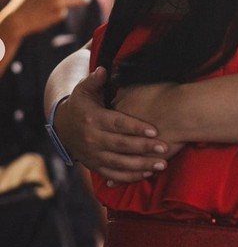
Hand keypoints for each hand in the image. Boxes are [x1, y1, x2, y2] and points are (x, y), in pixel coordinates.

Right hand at [55, 66, 173, 183]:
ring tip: (161, 164)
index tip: (155, 130)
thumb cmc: (81, 105)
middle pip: (121, 145)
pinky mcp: (94, 166)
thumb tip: (103, 69)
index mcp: (93, 119)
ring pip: (119, 163)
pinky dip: (129, 176)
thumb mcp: (84, 90)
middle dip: (144, 147)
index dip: (136, 127)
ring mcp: (93, 155)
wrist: (63, 127)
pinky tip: (147, 174)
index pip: (118, 124)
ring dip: (141, 165)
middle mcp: (92, 139)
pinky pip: (113, 174)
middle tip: (164, 147)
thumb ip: (96, 80)